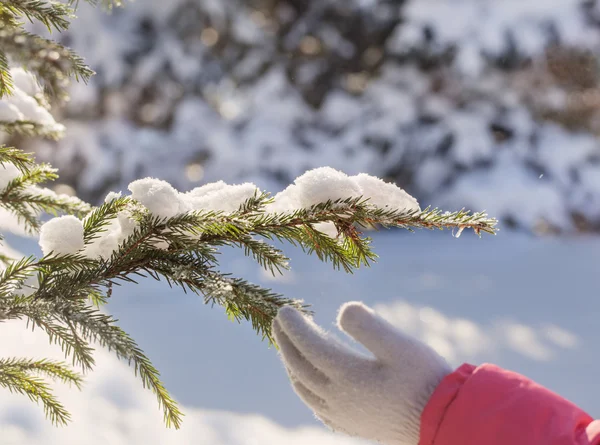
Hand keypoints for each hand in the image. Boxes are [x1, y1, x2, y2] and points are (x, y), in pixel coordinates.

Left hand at [273, 302, 450, 444]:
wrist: (442, 424)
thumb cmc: (425, 381)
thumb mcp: (400, 346)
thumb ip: (368, 326)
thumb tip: (341, 310)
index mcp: (347, 375)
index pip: (309, 346)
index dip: (294, 326)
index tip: (284, 309)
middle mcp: (337, 397)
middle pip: (299, 367)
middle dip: (286, 342)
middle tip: (278, 321)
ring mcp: (343, 414)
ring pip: (304, 388)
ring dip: (291, 365)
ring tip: (288, 348)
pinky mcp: (352, 425)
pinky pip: (316, 406)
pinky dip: (304, 389)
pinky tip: (309, 386)